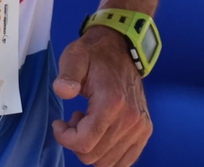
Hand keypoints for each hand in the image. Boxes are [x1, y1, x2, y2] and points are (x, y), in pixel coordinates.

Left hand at [51, 26, 152, 165]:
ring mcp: (140, 128)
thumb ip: (68, 75)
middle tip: (75, 118)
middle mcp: (130, 119)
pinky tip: (101, 132)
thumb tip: (62, 90)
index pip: (85, 142)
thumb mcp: (75, 57)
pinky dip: (107, 153)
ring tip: (88, 123)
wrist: (122, 49)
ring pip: (107, 162)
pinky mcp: (144, 131)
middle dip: (77, 142)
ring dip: (92, 147)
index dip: (65, 138)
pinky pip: (124, 161)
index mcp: (112, 102)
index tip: (59, 123)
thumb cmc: (94, 55)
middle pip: (94, 156)